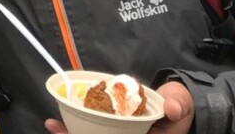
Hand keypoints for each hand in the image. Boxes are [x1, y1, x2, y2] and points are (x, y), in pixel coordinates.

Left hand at [42, 80, 191, 133]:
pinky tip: (60, 121)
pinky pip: (93, 129)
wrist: (177, 105)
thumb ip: (178, 105)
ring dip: (72, 133)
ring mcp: (119, 133)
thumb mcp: (181, 105)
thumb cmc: (179, 107)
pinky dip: (76, 126)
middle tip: (56, 127)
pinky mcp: (112, 128)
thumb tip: (173, 109)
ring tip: (52, 124)